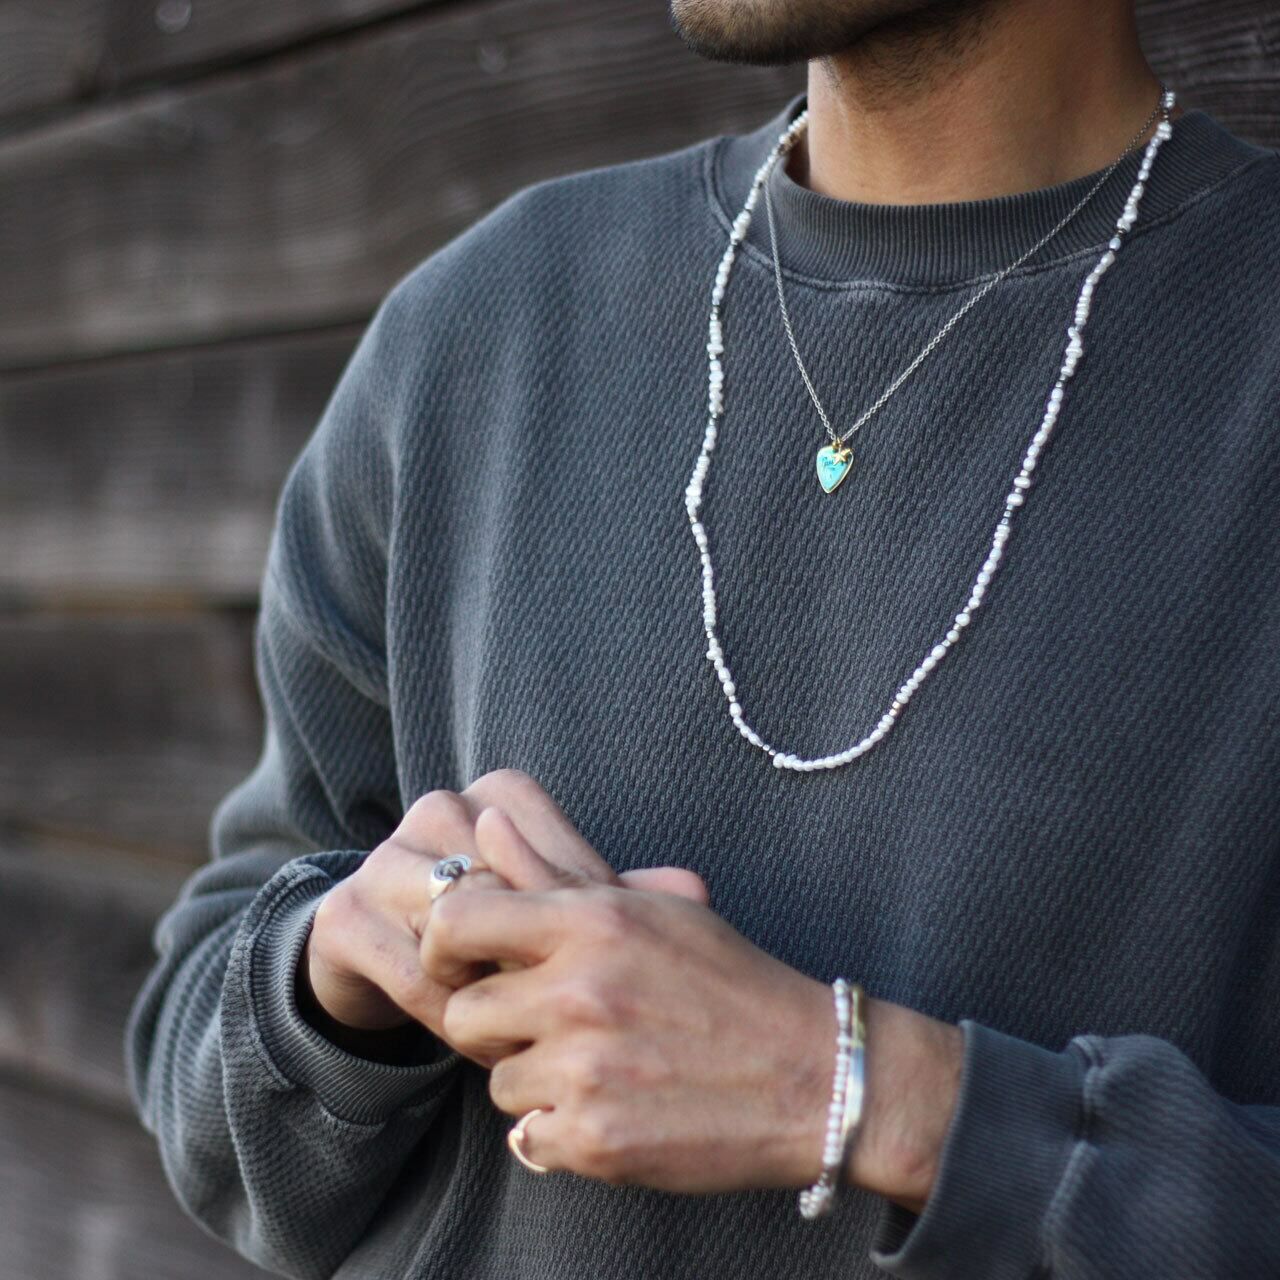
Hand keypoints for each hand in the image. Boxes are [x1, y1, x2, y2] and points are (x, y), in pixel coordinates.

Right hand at [301, 769, 705, 1055]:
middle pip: (508, 894)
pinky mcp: (346, 917)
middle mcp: (440, 810)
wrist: (383, 950)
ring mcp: (385, 857)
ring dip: (498, 997)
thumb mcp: (559, 906)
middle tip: (575, 1015)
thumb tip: (698, 889)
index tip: (604, 978)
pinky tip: (478, 1041)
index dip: (583, 926)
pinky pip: (417, 977)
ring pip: (461, 937)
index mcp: (500, 794)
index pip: (556, 856)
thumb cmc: (496, 924)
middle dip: (540, 964)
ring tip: (530, 1035)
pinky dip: (455, 1018)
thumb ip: (619, 893)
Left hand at [436, 834, 835, 1192]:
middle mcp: (580, 993)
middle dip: (495, 1023)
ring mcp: (587, 1071)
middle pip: (463, 1012)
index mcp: (591, 922)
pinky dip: (561, 1131)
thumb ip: (554, 869)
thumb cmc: (727, 981)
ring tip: (601, 1068)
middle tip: (548, 1025)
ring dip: (536, 1080)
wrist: (811, 1074)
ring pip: (498, 1081)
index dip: (446, 944)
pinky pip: (528, 1138)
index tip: (468, 962)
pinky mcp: (597, 1141)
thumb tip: (486, 822)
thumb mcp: (646, 909)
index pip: (457, 919)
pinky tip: (614, 1109)